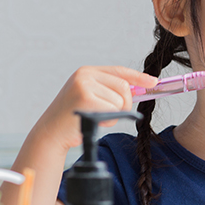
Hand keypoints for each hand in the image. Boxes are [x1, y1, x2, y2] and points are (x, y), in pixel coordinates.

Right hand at [32, 66, 157, 153]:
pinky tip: (93, 121)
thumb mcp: (92, 98)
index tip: (153, 81)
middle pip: (124, 86)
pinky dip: (108, 120)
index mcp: (86, 72)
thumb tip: (140, 88)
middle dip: (125, 104)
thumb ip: (111, 91)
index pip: (119, 71)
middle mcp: (84, 75)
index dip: (138, 77)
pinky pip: (113, 110)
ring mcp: (84, 85)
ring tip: (95, 117)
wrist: (51, 133)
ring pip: (120, 100)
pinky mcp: (86, 98)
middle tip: (111, 115)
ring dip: (114, 115)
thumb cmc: (74, 118)